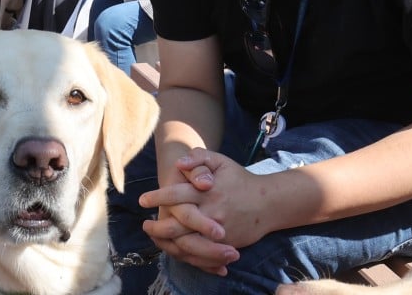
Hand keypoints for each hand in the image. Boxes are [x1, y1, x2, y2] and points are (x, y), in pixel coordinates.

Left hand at [140, 149, 272, 272]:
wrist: (268, 203)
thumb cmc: (240, 179)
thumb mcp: (221, 161)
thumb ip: (199, 158)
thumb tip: (179, 164)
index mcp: (207, 191)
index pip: (176, 194)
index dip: (158, 197)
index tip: (142, 200)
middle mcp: (211, 212)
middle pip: (178, 223)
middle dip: (158, 226)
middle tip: (145, 224)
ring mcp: (218, 231)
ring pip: (187, 242)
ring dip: (167, 242)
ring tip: (156, 237)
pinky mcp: (225, 245)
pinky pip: (201, 253)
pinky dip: (185, 253)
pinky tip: (174, 248)